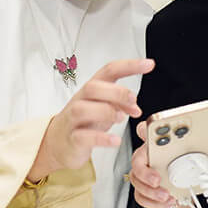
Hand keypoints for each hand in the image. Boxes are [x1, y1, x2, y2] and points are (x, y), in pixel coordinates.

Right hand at [27, 59, 154, 181]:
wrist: (59, 143)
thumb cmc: (83, 122)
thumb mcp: (104, 109)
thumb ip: (120, 104)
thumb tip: (135, 106)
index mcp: (92, 90)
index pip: (109, 70)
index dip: (129, 66)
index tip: (148, 64)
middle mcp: (81, 101)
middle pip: (93, 87)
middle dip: (116, 91)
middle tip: (133, 100)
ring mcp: (73, 120)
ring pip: (82, 109)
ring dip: (106, 111)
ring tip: (122, 118)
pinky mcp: (72, 139)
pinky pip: (83, 137)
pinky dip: (101, 138)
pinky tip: (115, 140)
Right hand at [129, 120, 207, 207]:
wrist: (189, 186)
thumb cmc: (196, 166)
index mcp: (163, 143)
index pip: (147, 130)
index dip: (145, 130)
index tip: (149, 131)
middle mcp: (150, 156)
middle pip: (136, 159)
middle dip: (145, 171)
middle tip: (157, 179)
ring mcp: (145, 174)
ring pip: (137, 181)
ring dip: (151, 191)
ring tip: (167, 196)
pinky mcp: (144, 189)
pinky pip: (141, 196)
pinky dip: (153, 202)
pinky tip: (167, 203)